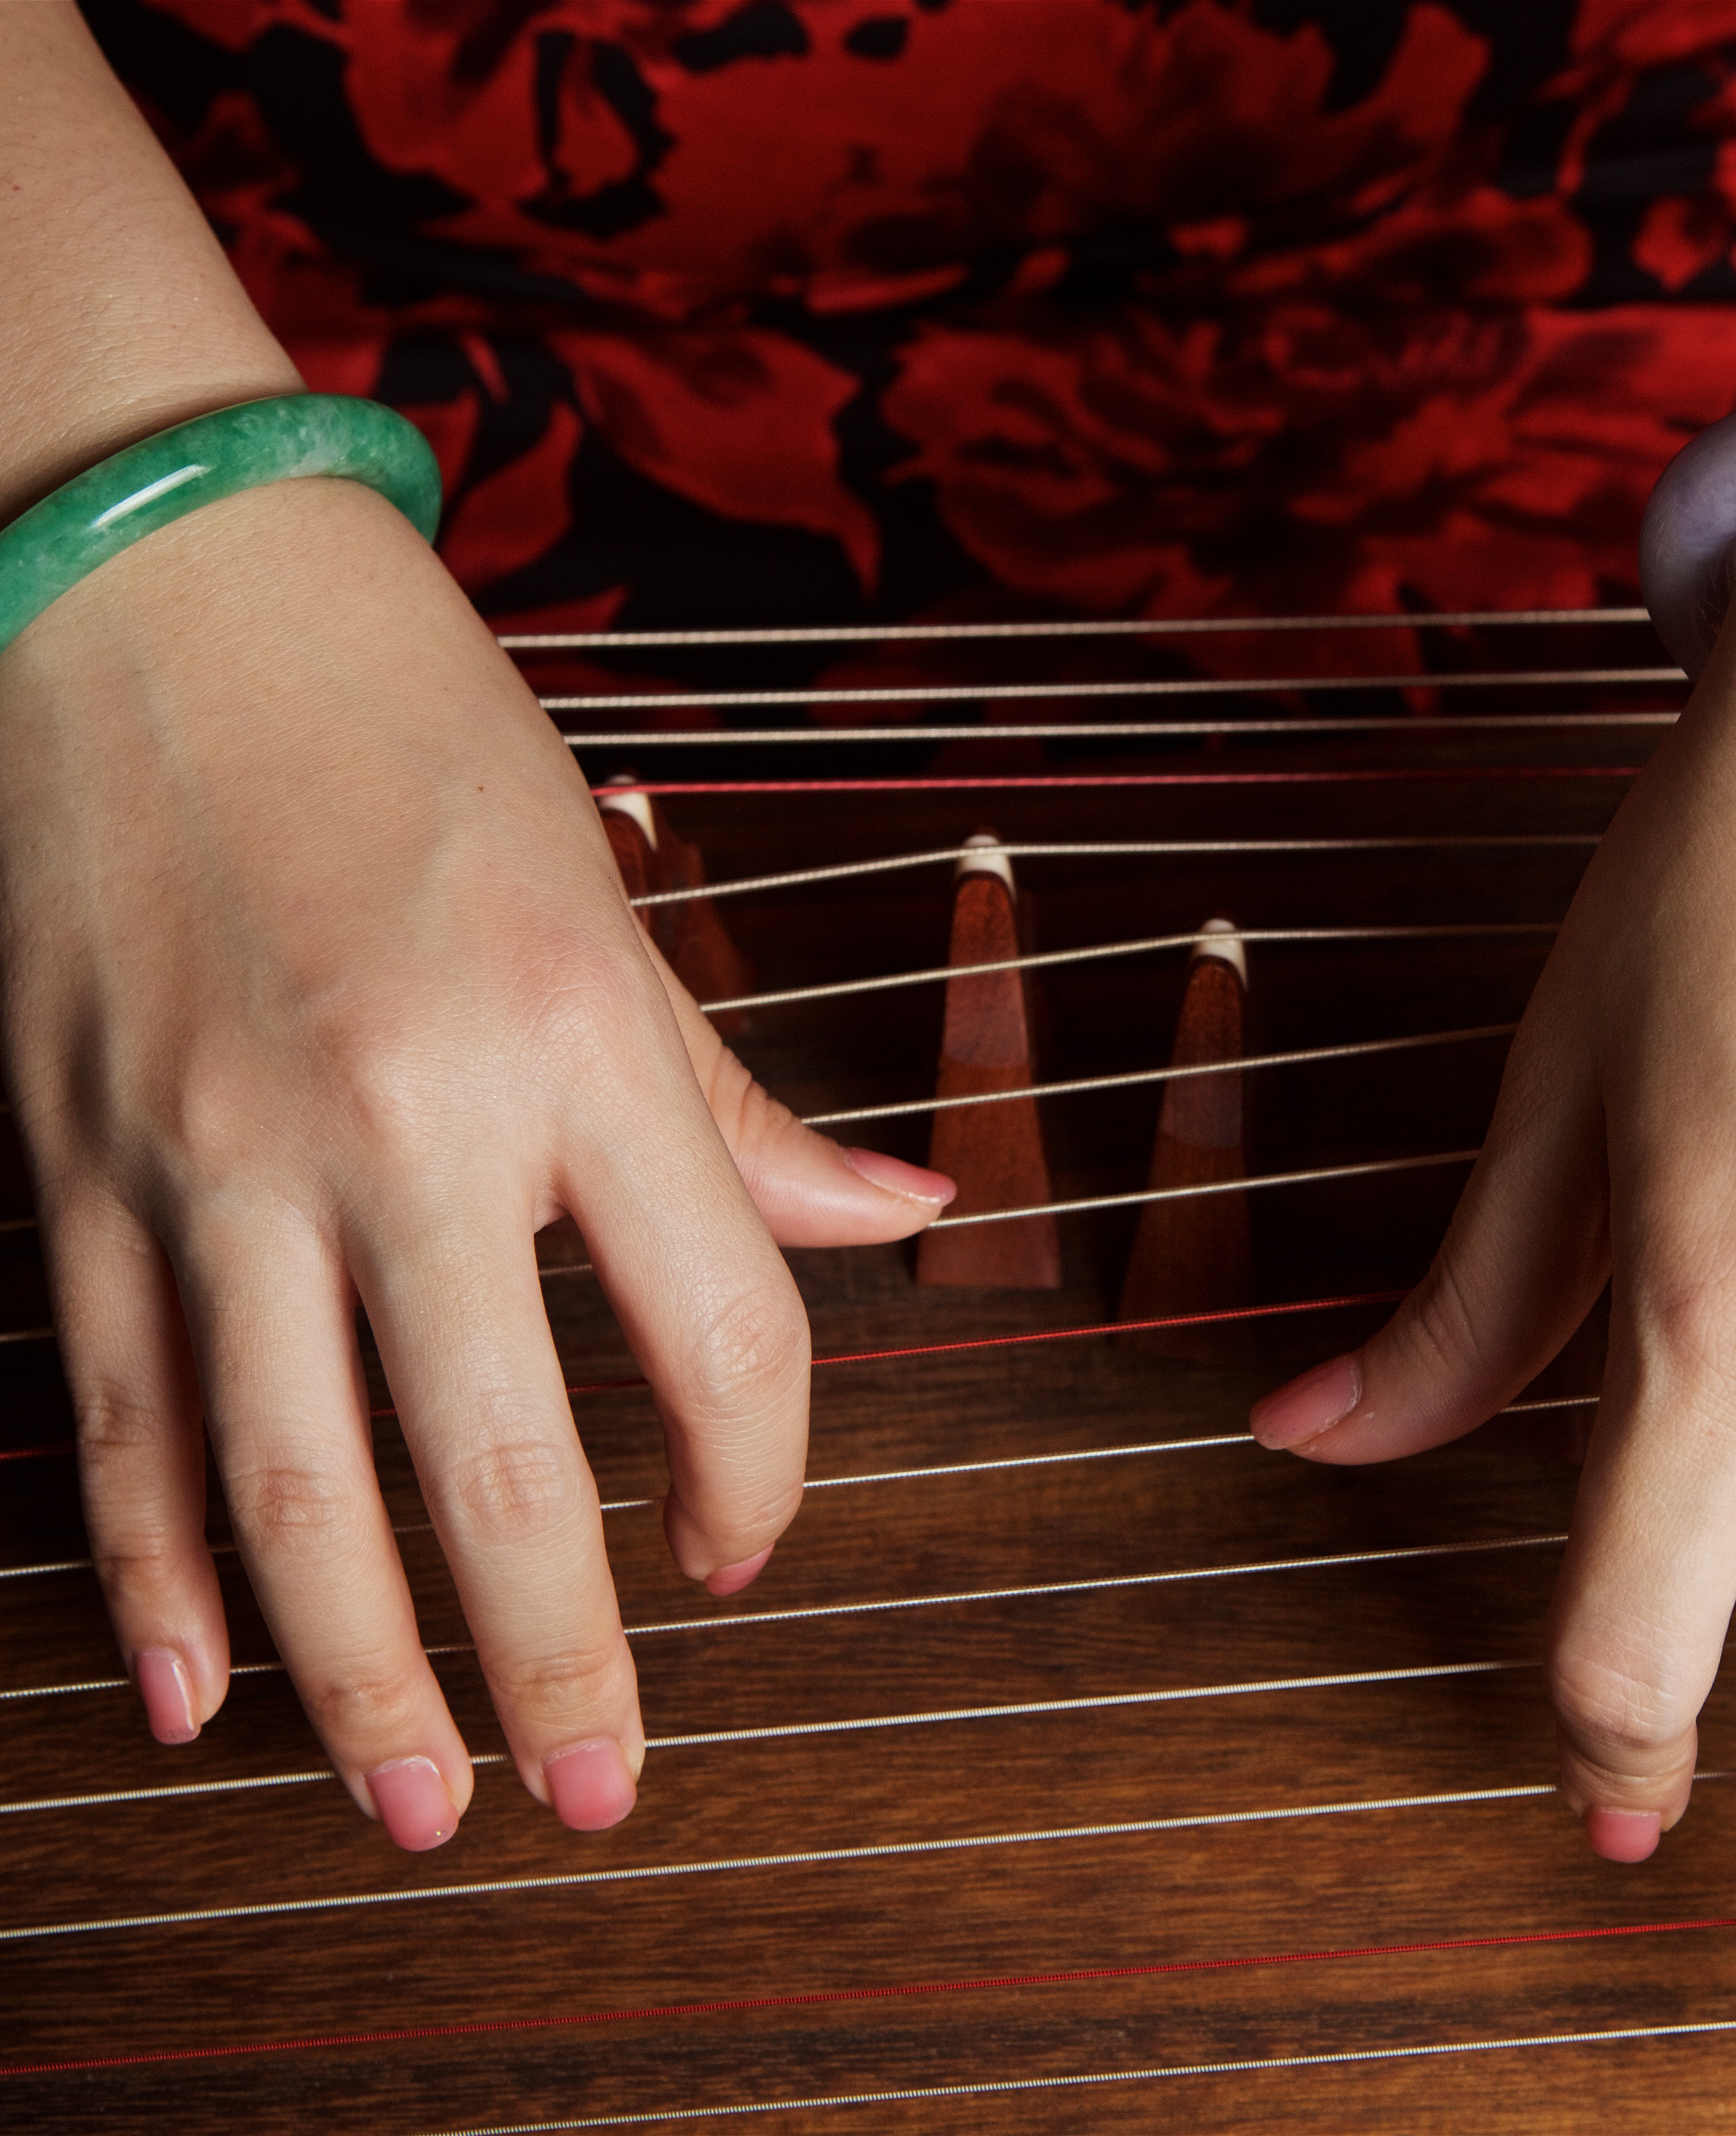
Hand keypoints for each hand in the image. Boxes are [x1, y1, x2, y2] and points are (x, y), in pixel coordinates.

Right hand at [0, 476, 953, 1848]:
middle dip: (561, 1668)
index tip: (738, 1550)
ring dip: (363, 1681)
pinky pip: (122, 1417)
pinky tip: (201, 1696)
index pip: (725, 1334)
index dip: (760, 1482)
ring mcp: (218, 1153)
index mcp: (579, 1033)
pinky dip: (155, 1576)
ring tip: (420, 1806)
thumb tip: (908, 1220)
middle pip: (502, 1471)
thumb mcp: (612, 895)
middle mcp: (404, 1114)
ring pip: (294, 1491)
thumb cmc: (413, 729)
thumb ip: (741, 1103)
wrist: (154, 591)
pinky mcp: (79, 1164)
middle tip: (596, 1798)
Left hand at [1247, 620, 1735, 1863]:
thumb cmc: (1716, 902)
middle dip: (1706, 1649)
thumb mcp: (1565, 1110)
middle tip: (1647, 1699)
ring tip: (1674, 1536)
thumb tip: (1309, 1443)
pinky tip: (1723, 1453)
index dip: (1620, 1739)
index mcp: (1722, 1305)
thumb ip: (1463, 1314)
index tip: (1594, 1805)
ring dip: (1735, 1548)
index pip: (1655, 1615)